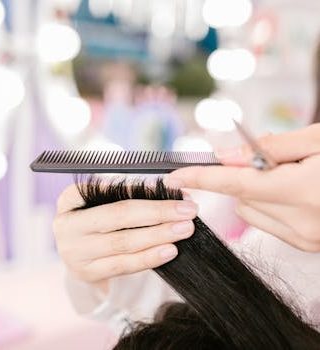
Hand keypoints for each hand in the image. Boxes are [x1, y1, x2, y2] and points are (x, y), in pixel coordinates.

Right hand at [53, 185, 196, 289]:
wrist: (76, 248)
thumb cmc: (93, 216)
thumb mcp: (100, 198)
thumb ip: (129, 192)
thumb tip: (167, 188)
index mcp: (69, 200)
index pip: (112, 193)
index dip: (146, 193)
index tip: (175, 191)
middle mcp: (68, 227)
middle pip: (120, 218)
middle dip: (158, 213)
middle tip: (188, 211)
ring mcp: (76, 254)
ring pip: (124, 244)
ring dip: (158, 236)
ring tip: (184, 229)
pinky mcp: (89, 273)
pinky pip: (124, 266)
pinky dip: (149, 258)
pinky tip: (170, 250)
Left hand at [165, 124, 319, 251]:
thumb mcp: (317, 139)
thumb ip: (269, 147)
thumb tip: (226, 156)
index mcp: (303, 190)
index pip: (234, 182)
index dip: (200, 178)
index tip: (174, 178)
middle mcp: (301, 221)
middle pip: (240, 197)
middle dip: (246, 176)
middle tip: (276, 163)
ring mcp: (305, 237)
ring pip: (250, 211)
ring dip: (257, 192)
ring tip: (290, 179)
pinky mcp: (306, 244)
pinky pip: (266, 222)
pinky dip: (269, 205)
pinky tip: (295, 195)